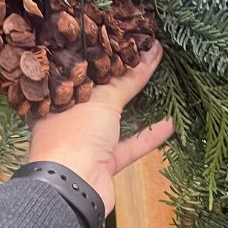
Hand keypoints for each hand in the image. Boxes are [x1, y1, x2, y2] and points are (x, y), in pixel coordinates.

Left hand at [27, 42, 172, 215]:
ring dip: (138, 105)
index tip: (123, 38)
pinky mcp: (104, 163)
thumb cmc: (75, 135)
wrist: (72, 188)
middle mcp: (68, 118)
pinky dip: (149, 136)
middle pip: (99, 94)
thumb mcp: (102, 100)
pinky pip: (129, 145)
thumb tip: (152, 51)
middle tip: (145, 54)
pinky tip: (171, 122)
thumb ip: (128, 79)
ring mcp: (86, 142)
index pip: (78, 70)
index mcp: (56, 98)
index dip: (100, 54)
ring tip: (161, 82)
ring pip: (115, 120)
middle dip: (121, 78)